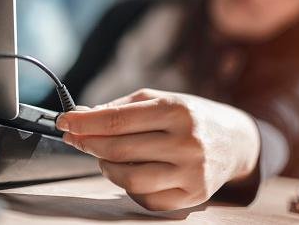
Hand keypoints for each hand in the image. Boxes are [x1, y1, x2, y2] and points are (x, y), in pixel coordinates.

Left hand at [56, 88, 259, 210]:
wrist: (235, 141)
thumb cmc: (191, 116)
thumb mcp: (162, 100)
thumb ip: (122, 107)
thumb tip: (83, 117)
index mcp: (177, 111)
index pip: (118, 120)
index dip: (85, 123)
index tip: (64, 121)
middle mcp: (187, 143)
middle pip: (120, 149)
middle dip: (88, 143)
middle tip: (74, 138)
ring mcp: (191, 173)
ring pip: (130, 179)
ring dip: (106, 167)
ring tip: (103, 155)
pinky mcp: (192, 197)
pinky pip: (146, 198)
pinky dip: (128, 186)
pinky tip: (128, 171)